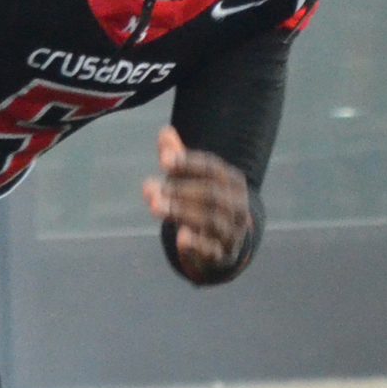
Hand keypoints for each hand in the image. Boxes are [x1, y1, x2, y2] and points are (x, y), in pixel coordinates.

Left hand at [142, 125, 252, 280]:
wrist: (223, 245)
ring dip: (181, 212)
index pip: (212, 168)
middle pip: (210, 194)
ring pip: (211, 221)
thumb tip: (164, 131)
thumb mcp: (191, 180)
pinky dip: (198, 245)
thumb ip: (178, 158)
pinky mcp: (223, 256)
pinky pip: (213, 250)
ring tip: (154, 207)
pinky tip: (181, 239)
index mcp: (232, 182)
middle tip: (148, 188)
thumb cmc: (202, 203)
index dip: (188, 163)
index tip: (162, 161)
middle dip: (178, 190)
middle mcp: (238, 206)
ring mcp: (233, 232)